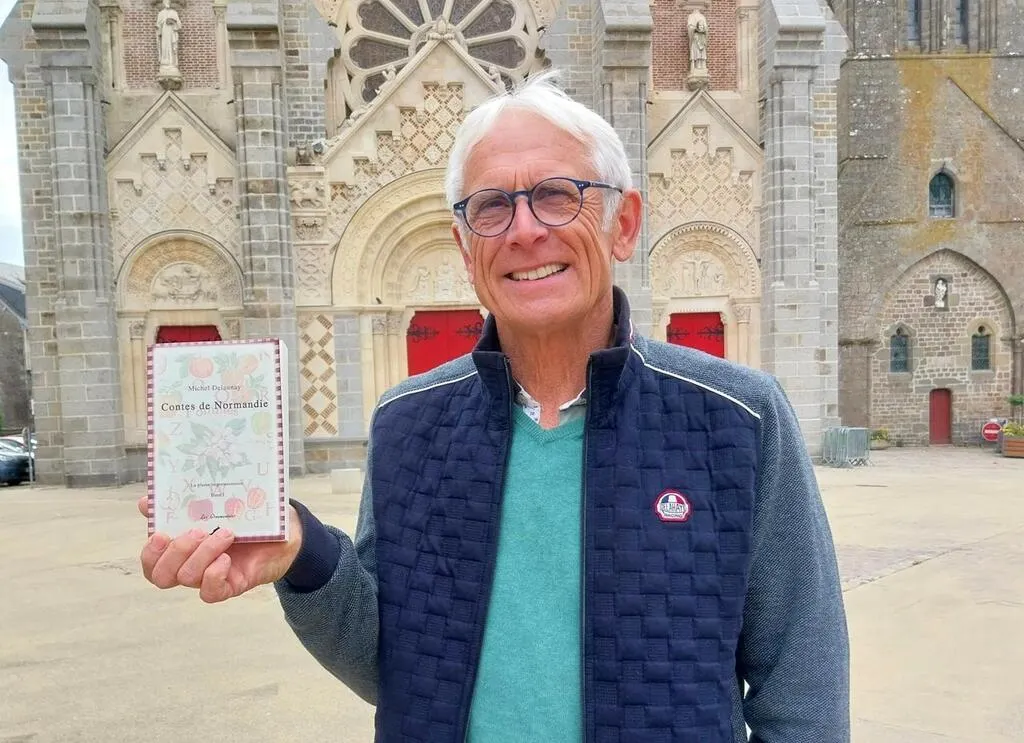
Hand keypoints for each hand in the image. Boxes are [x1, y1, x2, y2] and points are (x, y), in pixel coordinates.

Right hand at [138, 497, 302, 603]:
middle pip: (161, 575)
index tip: (160, 532)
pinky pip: (211, 593)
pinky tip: (227, 559)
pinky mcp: (231, 585)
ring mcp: (211, 576)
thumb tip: (146, 501)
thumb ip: (185, 501)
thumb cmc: (249, 516)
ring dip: (203, 554)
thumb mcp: (219, 502)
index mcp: (183, 546)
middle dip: (173, 553)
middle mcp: (191, 564)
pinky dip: (214, 575)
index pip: (151, 561)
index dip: (150, 552)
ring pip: (187, 577)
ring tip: (226, 534)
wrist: (288, 530)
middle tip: (196, 531)